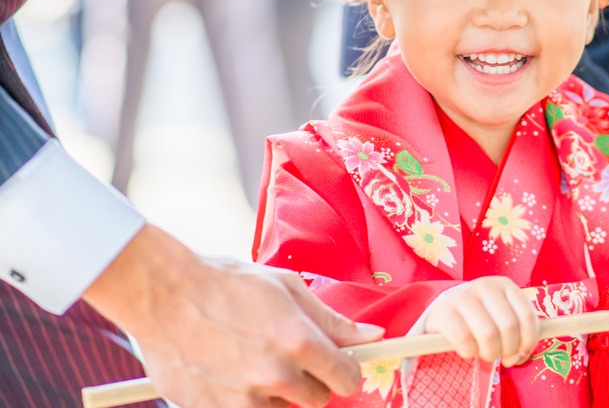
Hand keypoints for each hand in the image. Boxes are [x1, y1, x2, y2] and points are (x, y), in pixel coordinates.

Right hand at [83, 224, 383, 407]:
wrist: (164, 295)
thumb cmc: (226, 283)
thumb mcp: (287, 289)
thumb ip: (332, 320)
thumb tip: (373, 336)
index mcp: (300, 343)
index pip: (346, 380)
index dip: (343, 371)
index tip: (335, 365)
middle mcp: (275, 376)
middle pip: (316, 400)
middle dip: (309, 381)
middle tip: (285, 356)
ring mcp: (242, 400)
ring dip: (275, 394)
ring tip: (252, 360)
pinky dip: (244, 401)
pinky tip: (230, 373)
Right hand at [423, 276, 538, 365]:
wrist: (444, 312)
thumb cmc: (482, 317)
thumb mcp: (503, 314)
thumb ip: (521, 325)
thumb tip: (540, 343)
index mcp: (505, 285)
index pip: (526, 315)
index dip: (528, 340)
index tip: (522, 353)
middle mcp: (485, 286)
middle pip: (508, 327)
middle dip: (508, 350)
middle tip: (502, 358)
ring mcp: (463, 297)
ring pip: (488, 335)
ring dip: (489, 354)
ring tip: (485, 354)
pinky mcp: (444, 312)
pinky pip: (464, 341)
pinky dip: (469, 353)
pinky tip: (468, 351)